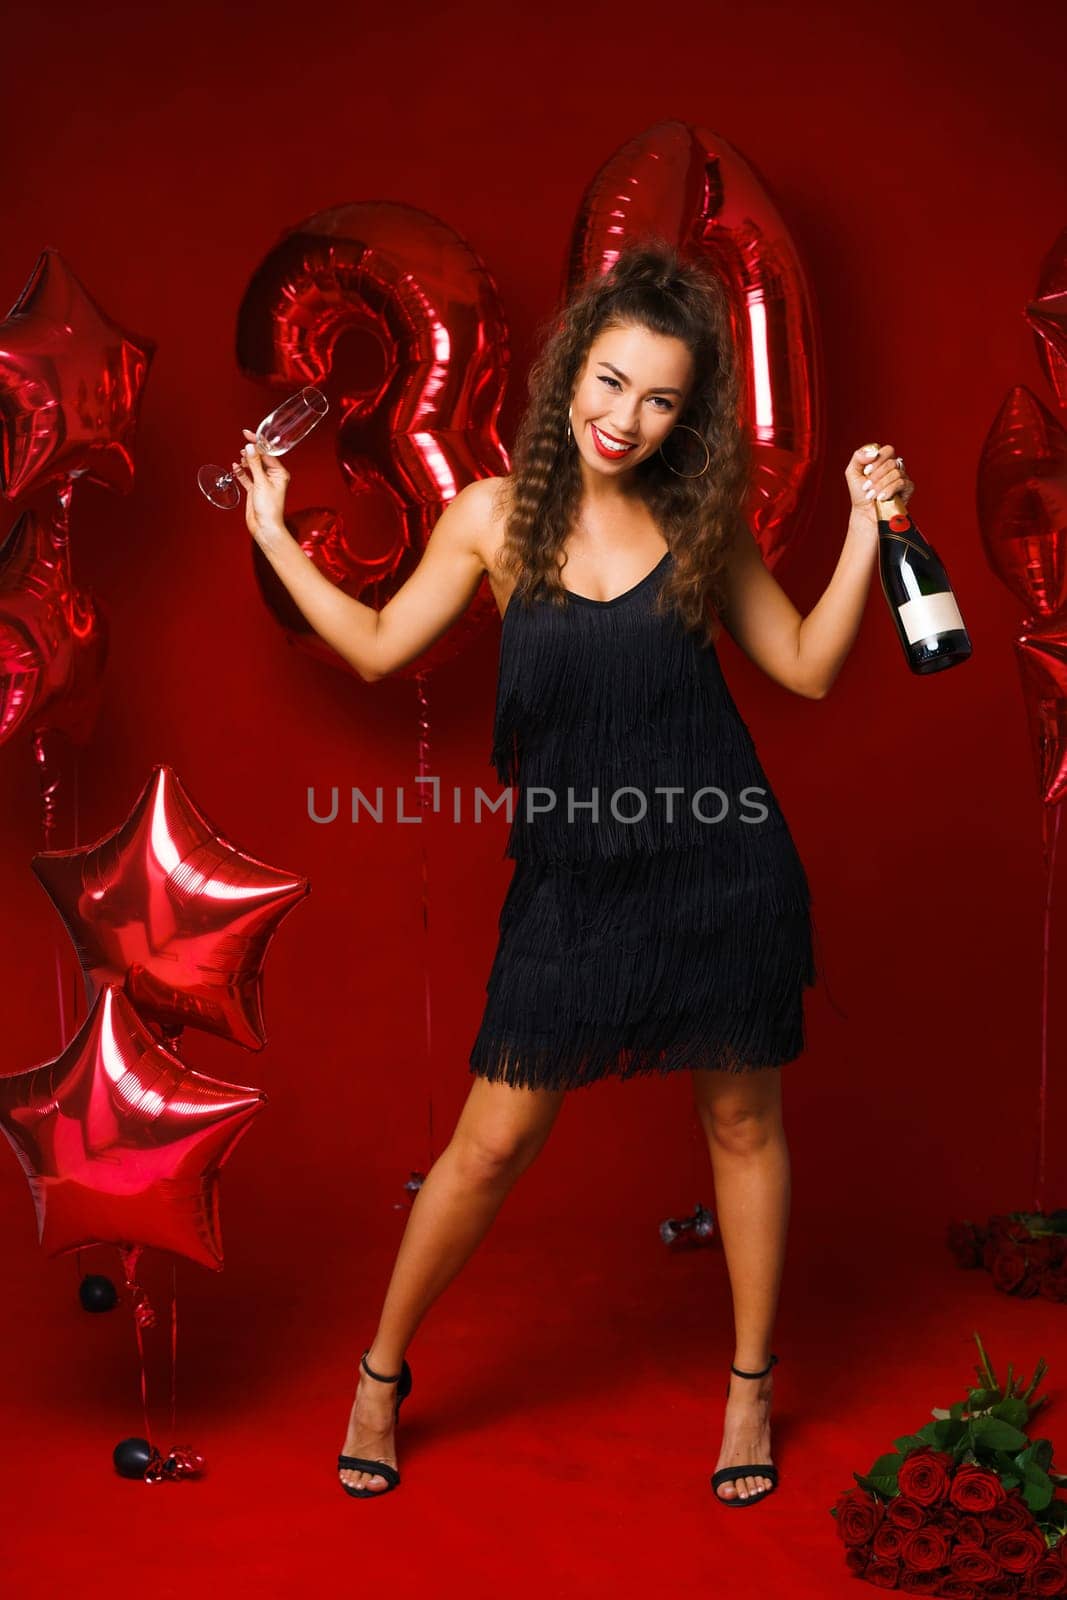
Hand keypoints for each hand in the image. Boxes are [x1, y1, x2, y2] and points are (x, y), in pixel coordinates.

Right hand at [231, 428, 290, 543]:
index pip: (268, 453)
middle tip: (243, 446)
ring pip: (253, 467)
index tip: (248, 434)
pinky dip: (241, 472)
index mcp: (280, 473)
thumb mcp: (261, 483)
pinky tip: (236, 467)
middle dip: (251, 452)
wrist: (265, 527)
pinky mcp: (254, 490)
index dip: (258, 443)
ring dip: (246, 461)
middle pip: (260, 459)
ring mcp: (263, 483)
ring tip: (240, 458)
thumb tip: (250, 448)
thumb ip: (255, 464)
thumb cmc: (269, 508)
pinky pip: (246, 477)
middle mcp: (273, 477)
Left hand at [845, 443, 914, 516]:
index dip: (878, 460)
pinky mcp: (908, 488)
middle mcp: (895, 467)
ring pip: (896, 473)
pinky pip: (902, 483)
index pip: (888, 450)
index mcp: (883, 460)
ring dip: (880, 485)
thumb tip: (874, 453)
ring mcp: (902, 477)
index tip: (866, 471)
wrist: (865, 511)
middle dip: (876, 476)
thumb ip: (858, 456)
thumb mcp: (852, 472)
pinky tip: (881, 498)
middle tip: (866, 487)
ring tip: (871, 495)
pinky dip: (889, 490)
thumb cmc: (860, 492)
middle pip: (891, 462)